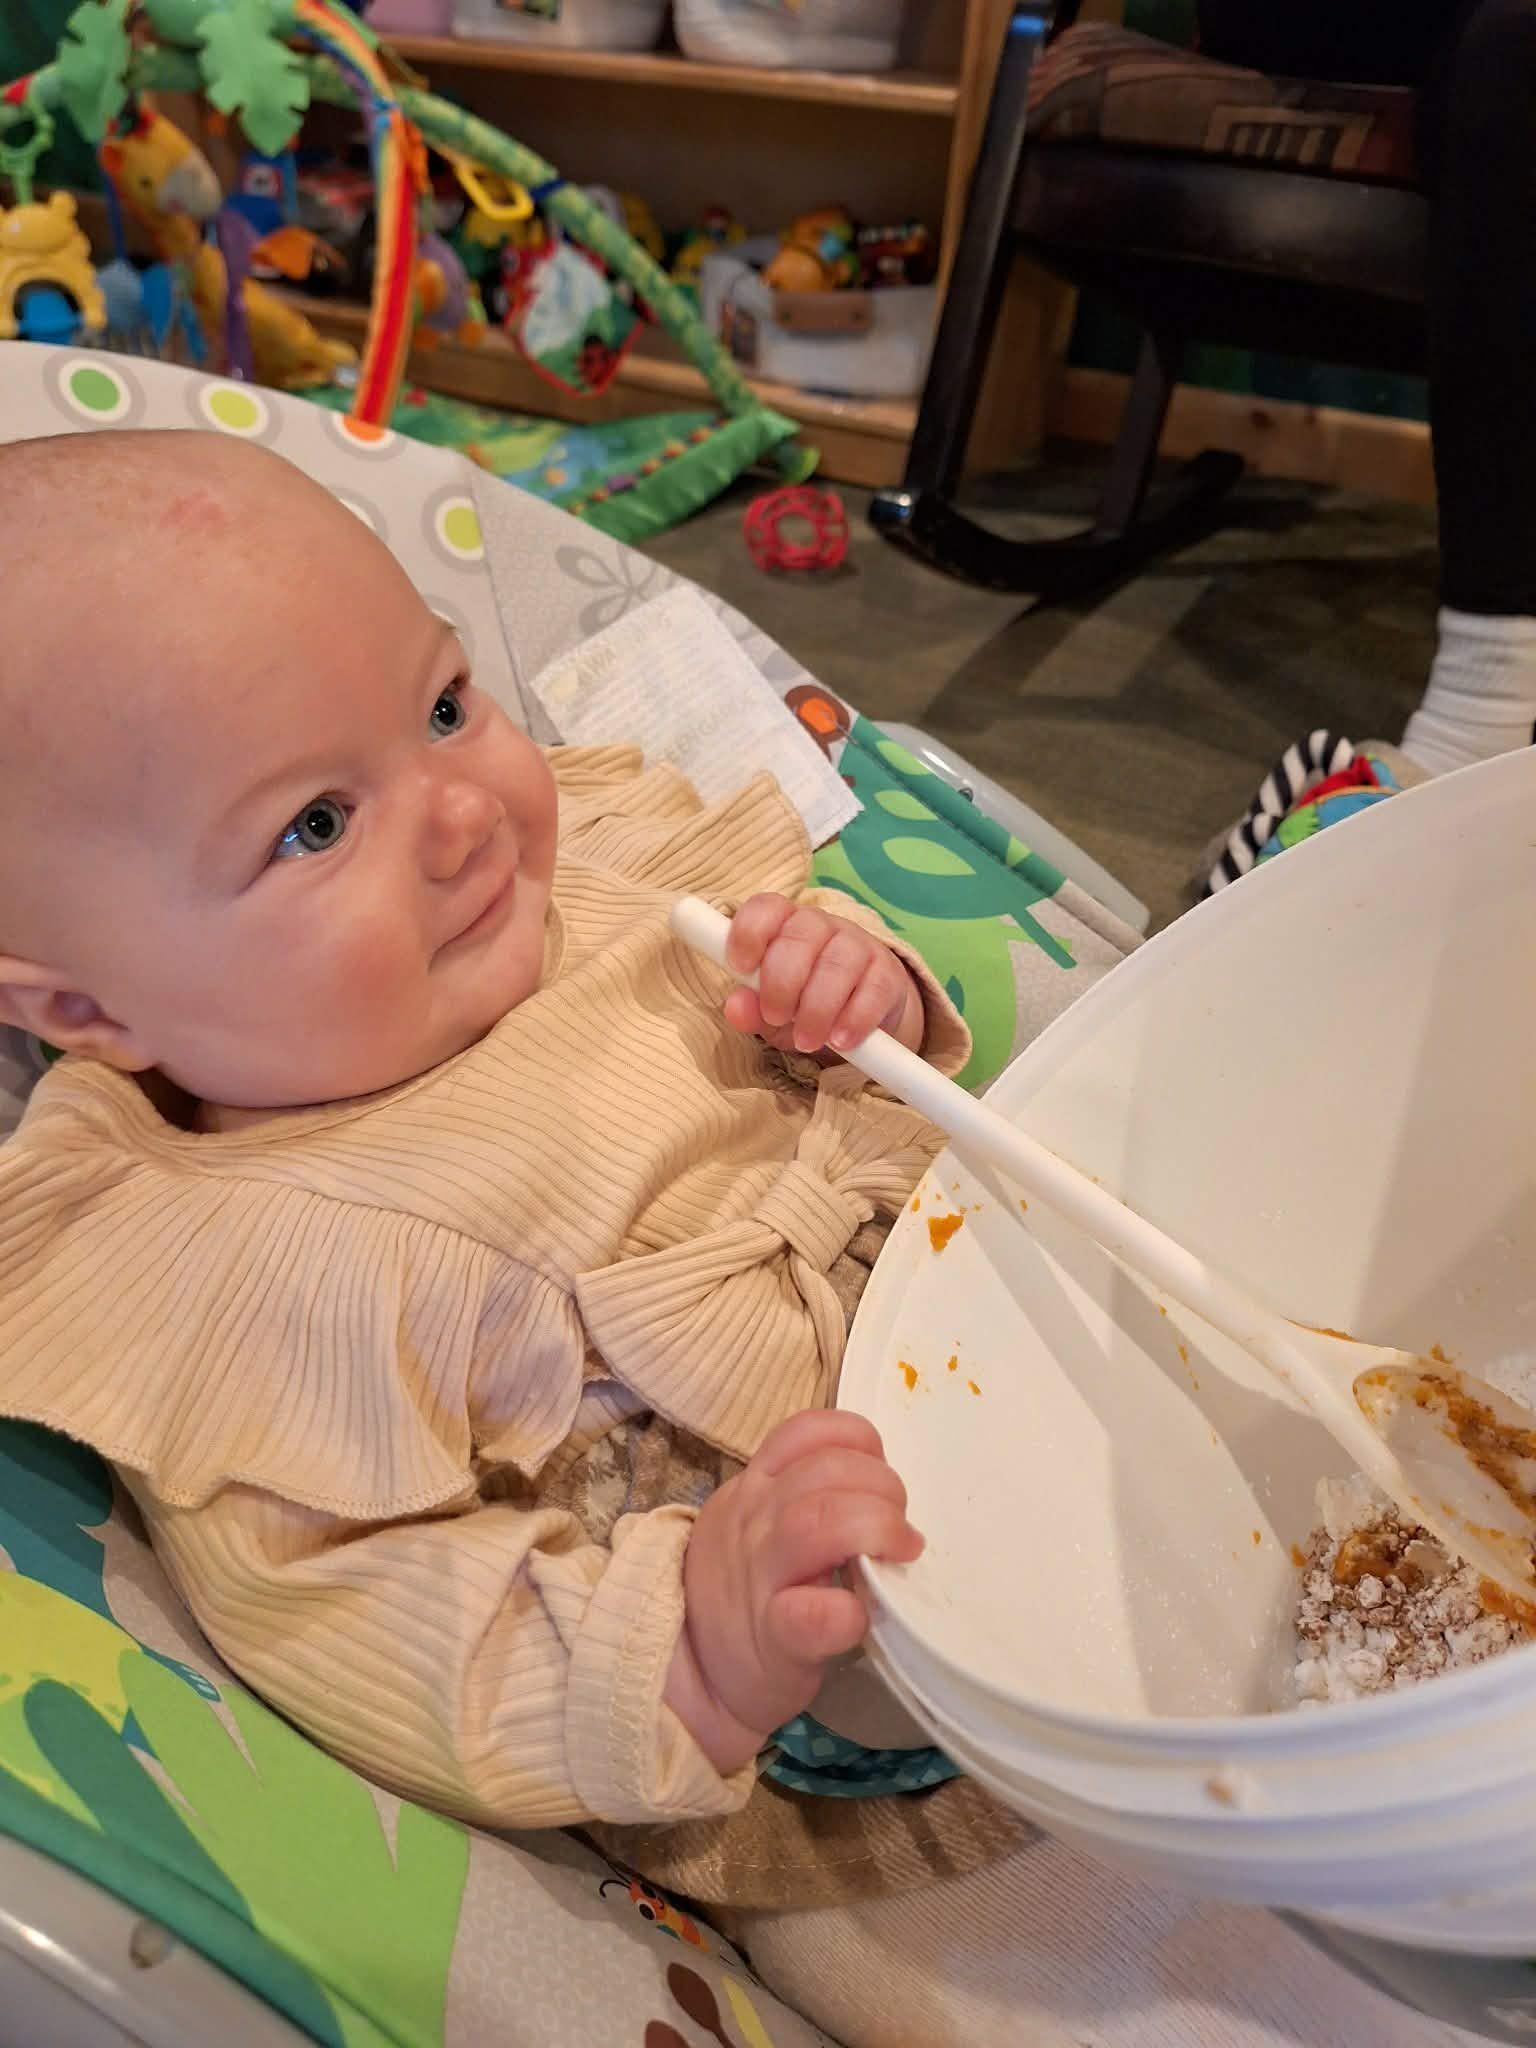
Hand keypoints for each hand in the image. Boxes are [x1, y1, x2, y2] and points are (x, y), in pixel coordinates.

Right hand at [663, 1410, 923, 1773]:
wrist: (693, 1676)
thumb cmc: (744, 1593)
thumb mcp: (758, 1527)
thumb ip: (804, 1499)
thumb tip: (880, 1493)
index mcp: (755, 1488)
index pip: (805, 1432)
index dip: (857, 1441)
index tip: (879, 1470)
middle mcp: (755, 1521)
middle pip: (825, 1472)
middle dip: (882, 1487)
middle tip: (900, 1528)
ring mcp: (761, 1578)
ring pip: (819, 1523)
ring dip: (875, 1528)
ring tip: (899, 1553)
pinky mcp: (774, 1640)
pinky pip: (811, 1614)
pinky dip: (846, 1610)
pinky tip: (859, 1615)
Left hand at [723, 894, 923, 1055]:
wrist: (863, 1020)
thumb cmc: (804, 1006)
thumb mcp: (771, 1012)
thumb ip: (751, 1009)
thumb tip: (736, 1008)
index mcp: (785, 925)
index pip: (766, 908)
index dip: (749, 932)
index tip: (741, 967)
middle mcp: (822, 926)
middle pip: (800, 938)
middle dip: (781, 984)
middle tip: (776, 1018)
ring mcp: (859, 945)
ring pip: (837, 965)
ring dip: (817, 1009)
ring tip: (807, 1040)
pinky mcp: (888, 973)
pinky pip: (873, 990)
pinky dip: (854, 1019)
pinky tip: (841, 1040)